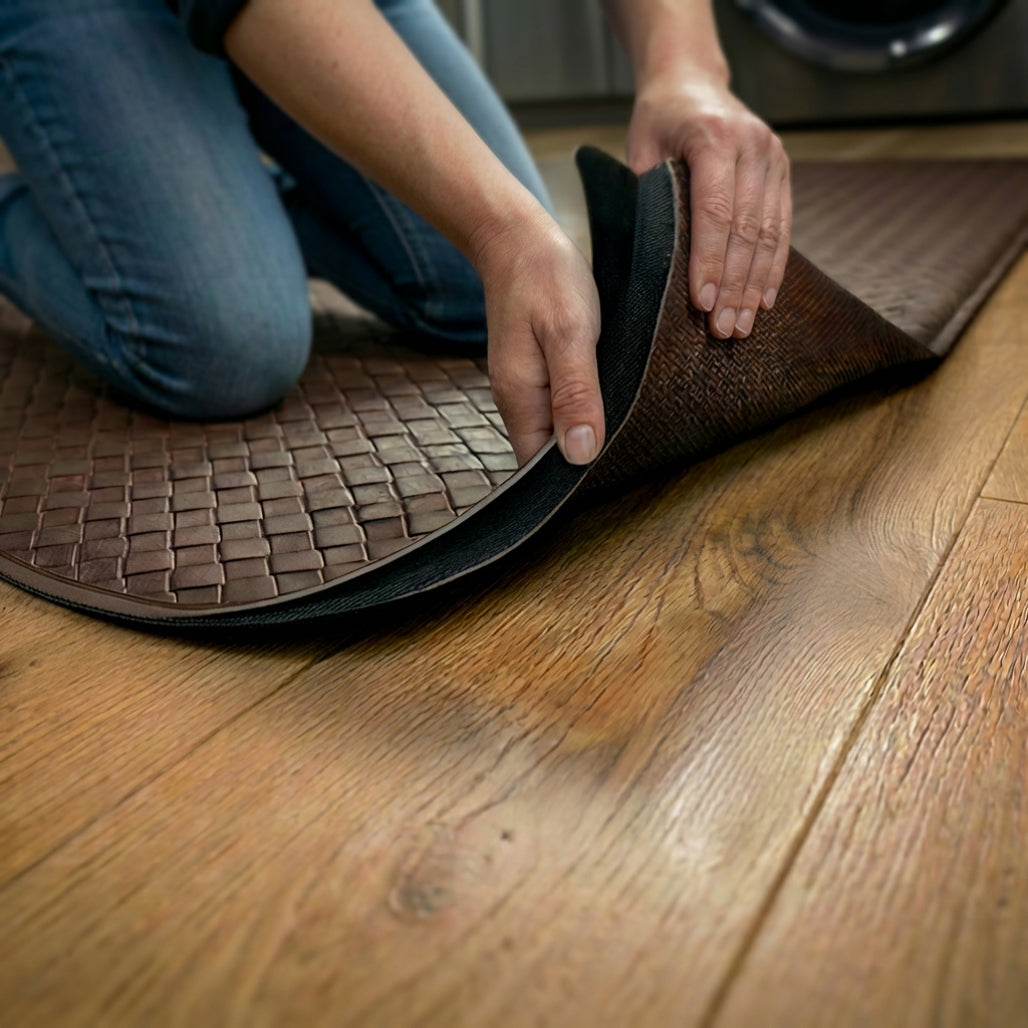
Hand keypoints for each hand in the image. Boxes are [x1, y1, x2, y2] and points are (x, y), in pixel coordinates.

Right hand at [472, 214, 603, 466]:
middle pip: (547, 455)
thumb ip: (575, 393)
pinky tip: (607, 403)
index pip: (540, 467)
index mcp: (520, 399)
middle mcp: (517, 401)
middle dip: (583, 460)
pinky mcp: (536, 374)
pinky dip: (580, 410)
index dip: (572, 479)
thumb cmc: (546, 278)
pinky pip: (557, 408)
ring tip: (625, 434)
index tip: (611, 476)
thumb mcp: (569, 333)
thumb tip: (580, 454)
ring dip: (585, 434)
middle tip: (629, 455)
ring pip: (554, 432)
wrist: (517, 239)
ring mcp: (524, 389)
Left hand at [626, 76, 790, 339]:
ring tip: (742, 326)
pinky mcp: (782, 171)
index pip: (714, 213)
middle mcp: (752, 146)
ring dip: (755, 286)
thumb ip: (651, 199)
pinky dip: (774, 267)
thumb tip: (657, 262)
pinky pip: (782, 227)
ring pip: (768, 234)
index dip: (709, 262)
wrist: (691, 79)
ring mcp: (773, 157)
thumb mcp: (641, 151)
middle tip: (724, 329)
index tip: (702, 303)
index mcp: (714, 138)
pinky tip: (764, 299)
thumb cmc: (658, 120)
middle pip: (746, 230)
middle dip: (735, 286)